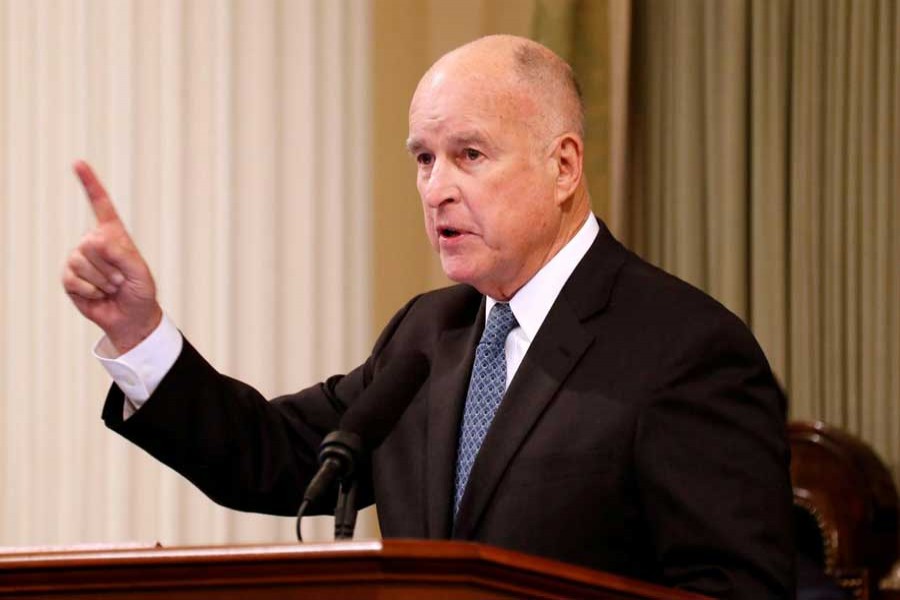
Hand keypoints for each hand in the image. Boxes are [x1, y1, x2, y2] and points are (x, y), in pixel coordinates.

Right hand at [62, 160, 162, 353]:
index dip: (89, 184)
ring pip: (83, 263)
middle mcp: (93, 242)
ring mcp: (79, 259)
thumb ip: (124, 254)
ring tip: (111, 287)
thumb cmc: (140, 292)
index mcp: (113, 234)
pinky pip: (75, 280)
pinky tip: (98, 295)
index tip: (78, 163)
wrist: (131, 317)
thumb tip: (98, 241)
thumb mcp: (140, 271)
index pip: (100, 205)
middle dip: (111, 267)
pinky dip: (91, 291)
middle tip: (121, 280)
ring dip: (103, 281)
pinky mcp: (69, 278)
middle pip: (92, 244)